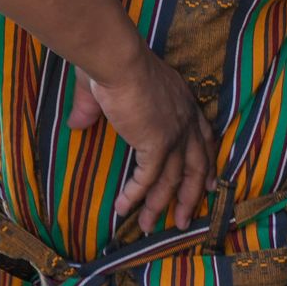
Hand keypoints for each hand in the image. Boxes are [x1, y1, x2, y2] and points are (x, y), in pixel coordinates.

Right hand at [71, 52, 215, 229]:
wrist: (118, 58)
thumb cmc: (114, 61)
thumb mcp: (107, 87)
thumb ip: (92, 109)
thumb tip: (76, 124)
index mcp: (182, 101)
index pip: (203, 137)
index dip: (207, 162)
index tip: (210, 182)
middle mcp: (185, 120)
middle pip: (197, 166)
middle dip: (190, 196)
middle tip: (185, 219)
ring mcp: (174, 134)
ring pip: (172, 180)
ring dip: (159, 205)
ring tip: (149, 227)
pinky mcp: (157, 144)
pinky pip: (148, 178)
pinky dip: (135, 195)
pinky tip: (123, 208)